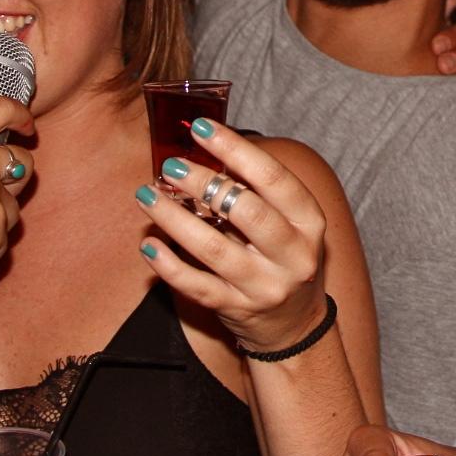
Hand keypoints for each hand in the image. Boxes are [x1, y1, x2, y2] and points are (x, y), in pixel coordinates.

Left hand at [135, 119, 330, 354]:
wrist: (295, 327)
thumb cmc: (284, 259)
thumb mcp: (288, 223)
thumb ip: (255, 191)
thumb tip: (205, 150)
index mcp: (308, 221)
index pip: (273, 178)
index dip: (236, 149)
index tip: (201, 128)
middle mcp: (293, 254)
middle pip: (245, 210)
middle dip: (202, 183)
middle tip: (170, 166)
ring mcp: (265, 286)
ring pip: (213, 249)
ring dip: (174, 218)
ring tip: (147, 195)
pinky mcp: (238, 310)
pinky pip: (196, 286)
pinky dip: (168, 265)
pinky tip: (148, 245)